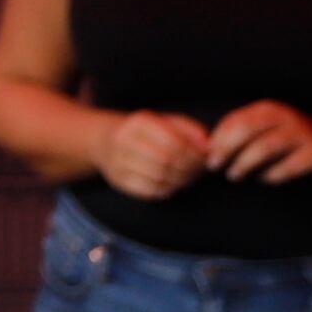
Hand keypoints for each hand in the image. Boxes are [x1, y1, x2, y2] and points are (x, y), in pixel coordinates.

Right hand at [95, 112, 214, 203]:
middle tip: (201, 171)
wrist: (104, 140)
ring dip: (181, 180)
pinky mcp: (118, 180)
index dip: (194, 153)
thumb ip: (189, 129)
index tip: (205, 158)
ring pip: (159, 177)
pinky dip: (167, 189)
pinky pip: (149, 190)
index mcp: (138, 122)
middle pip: (166, 160)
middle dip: (189, 168)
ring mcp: (118, 162)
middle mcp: (124, 140)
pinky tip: (174, 184)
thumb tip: (207, 146)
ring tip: (190, 177)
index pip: (173, 141)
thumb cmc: (144, 131)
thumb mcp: (165, 121)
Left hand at [204, 101, 311, 182]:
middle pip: (248, 129)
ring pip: (266, 147)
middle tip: (213, 166)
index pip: (236, 119)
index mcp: (269, 109)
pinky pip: (288, 166)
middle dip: (226, 149)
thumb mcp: (266, 129)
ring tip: (234, 175)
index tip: (206, 154)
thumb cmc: (291, 140)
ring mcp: (304, 134)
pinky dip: (272, 175)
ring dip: (245, 163)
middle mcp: (286, 117)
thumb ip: (241, 133)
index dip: (217, 137)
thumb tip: (208, 146)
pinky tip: (265, 179)